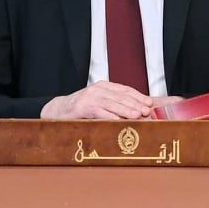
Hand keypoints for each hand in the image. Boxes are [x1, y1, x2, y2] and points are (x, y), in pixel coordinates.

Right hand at [40, 82, 156, 119]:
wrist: (59, 110)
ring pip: (112, 104)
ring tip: (137, 115)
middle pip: (121, 96)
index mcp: (104, 86)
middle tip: (146, 111)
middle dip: (135, 104)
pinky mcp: (83, 107)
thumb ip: (114, 104)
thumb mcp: (99, 102)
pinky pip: (99, 112)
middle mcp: (98, 89)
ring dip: (126, 110)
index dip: (138, 96)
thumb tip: (136, 112)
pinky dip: (110, 117)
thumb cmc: (82, 108)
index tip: (149, 103)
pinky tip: (119, 121)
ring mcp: (90, 98)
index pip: (125, 90)